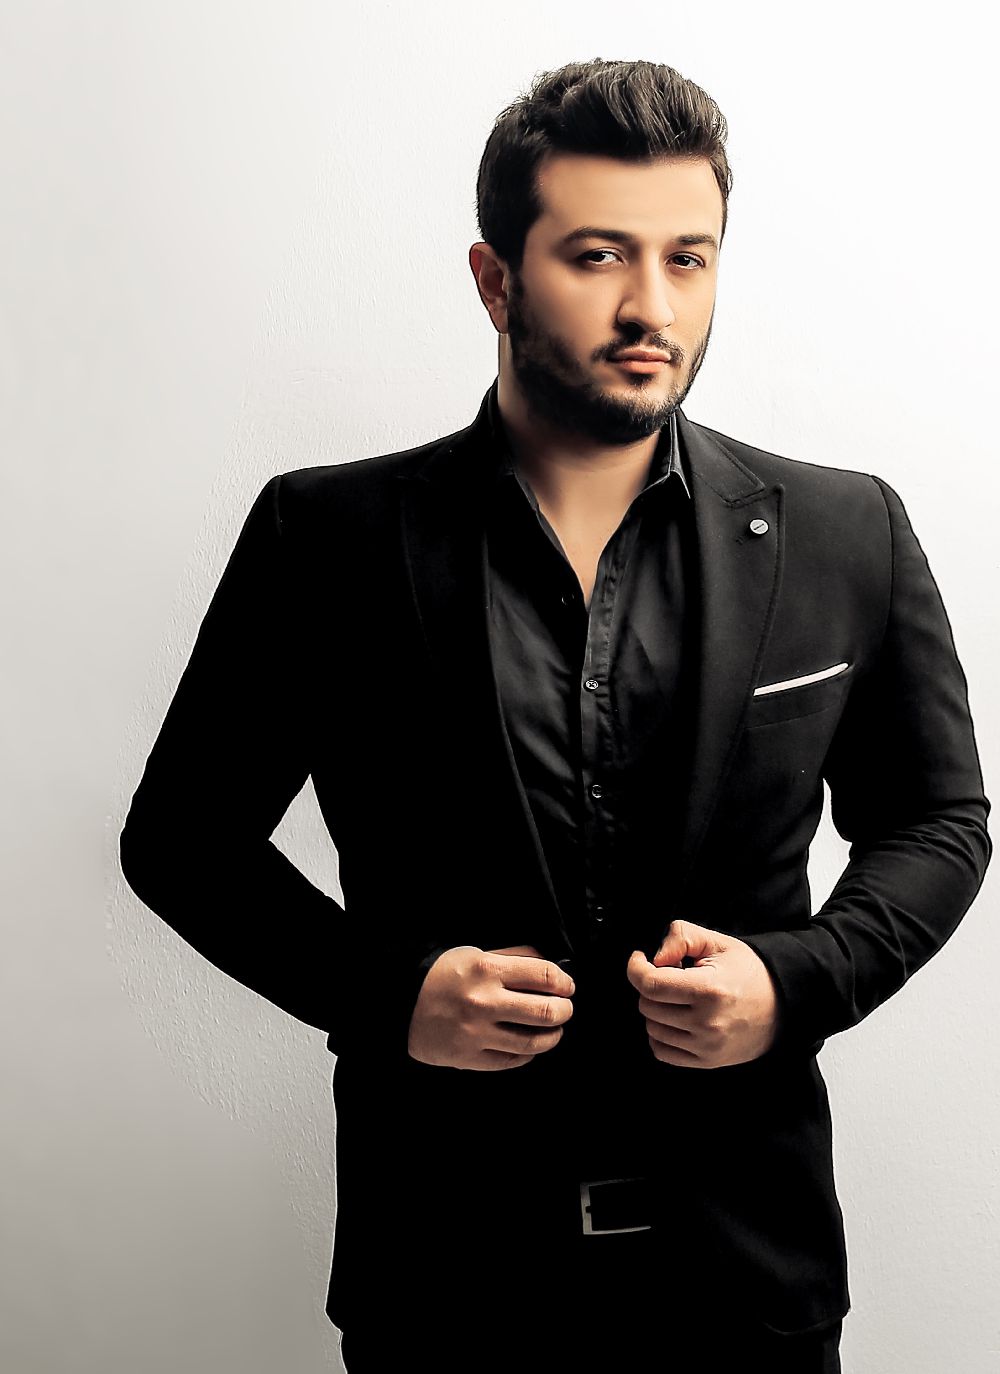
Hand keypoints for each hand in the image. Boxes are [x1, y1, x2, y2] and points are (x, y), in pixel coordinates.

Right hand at [407, 945, 574, 1070]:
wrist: (401, 1003)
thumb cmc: (441, 976)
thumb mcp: (476, 954)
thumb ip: (514, 957)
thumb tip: (551, 967)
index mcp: (487, 970)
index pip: (544, 975)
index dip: (564, 981)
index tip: (567, 986)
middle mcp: (483, 1002)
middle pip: (546, 1011)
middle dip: (564, 1010)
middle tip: (564, 1008)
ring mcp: (476, 1033)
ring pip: (533, 1042)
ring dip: (552, 1035)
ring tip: (552, 1029)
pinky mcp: (469, 1057)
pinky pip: (512, 1061)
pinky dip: (528, 1054)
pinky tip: (529, 1045)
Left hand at [626, 920, 778, 1068]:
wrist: (783, 1004)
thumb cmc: (749, 971)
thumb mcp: (718, 942)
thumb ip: (682, 937)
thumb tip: (654, 958)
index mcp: (709, 990)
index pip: (651, 984)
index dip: (636, 968)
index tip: (640, 958)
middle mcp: (707, 1023)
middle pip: (648, 1006)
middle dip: (650, 985)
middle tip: (669, 975)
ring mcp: (707, 1047)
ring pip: (652, 1029)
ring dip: (655, 1009)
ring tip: (676, 996)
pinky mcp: (707, 1062)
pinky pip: (662, 1052)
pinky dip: (660, 1035)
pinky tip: (674, 1018)